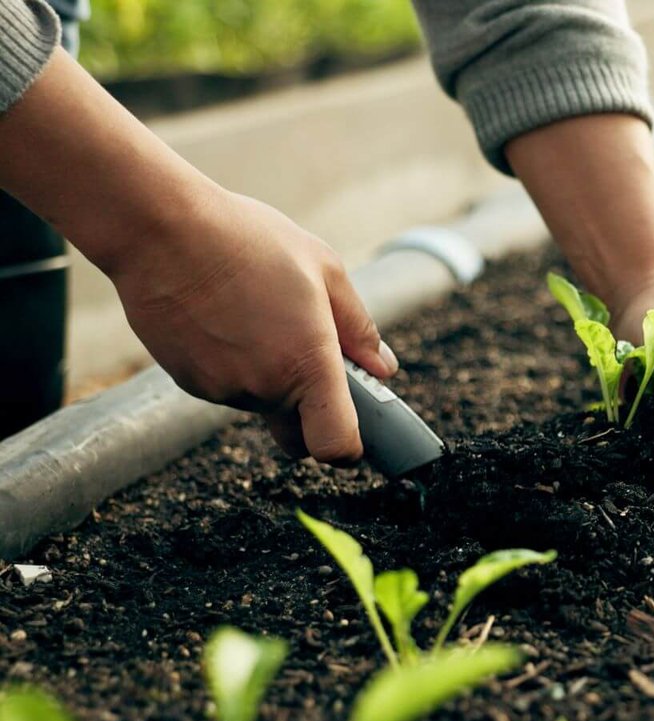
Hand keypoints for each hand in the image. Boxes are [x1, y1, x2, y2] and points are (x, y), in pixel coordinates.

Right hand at [107, 187, 397, 462]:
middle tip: (306, 351)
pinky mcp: (187, 381)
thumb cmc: (248, 240)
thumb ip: (358, 328)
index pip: (334, 445)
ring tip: (255, 312)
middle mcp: (263, 388)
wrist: (160, 229)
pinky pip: (225, 386)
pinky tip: (223, 316)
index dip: (348, 447)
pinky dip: (232, 364)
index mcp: (307, 364)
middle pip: (297, 428)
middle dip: (309, 407)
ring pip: (260, 402)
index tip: (354, 428)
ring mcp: (221, 388)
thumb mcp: (324, 270)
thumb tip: (382, 368)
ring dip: (267, 375)